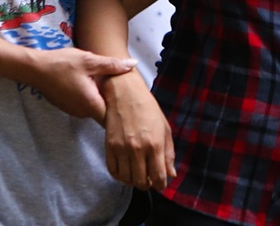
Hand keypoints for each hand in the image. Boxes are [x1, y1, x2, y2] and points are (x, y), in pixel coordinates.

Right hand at [23, 47, 136, 120]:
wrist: (35, 69)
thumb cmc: (62, 64)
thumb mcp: (90, 61)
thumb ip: (112, 65)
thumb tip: (133, 64)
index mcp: (91, 104)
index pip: (113, 117)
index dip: (125, 112)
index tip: (135, 102)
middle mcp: (83, 112)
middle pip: (106, 115)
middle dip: (118, 106)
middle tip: (131, 92)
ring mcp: (75, 111)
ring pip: (97, 110)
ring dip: (106, 101)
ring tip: (118, 88)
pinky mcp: (69, 107)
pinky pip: (88, 106)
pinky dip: (95, 99)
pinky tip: (100, 87)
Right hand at [103, 71, 175, 189]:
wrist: (125, 94)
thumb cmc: (148, 109)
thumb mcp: (165, 129)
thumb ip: (168, 153)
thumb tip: (171, 174)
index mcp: (155, 144)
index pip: (158, 176)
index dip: (161, 185)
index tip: (161, 184)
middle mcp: (138, 149)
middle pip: (141, 181)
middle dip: (148, 185)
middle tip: (150, 180)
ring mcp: (121, 149)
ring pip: (127, 179)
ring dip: (134, 182)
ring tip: (138, 176)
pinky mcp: (109, 147)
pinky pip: (113, 171)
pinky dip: (120, 176)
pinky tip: (126, 172)